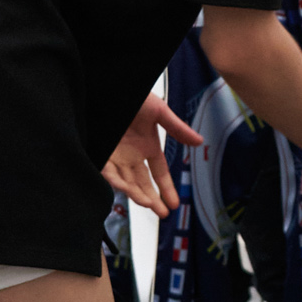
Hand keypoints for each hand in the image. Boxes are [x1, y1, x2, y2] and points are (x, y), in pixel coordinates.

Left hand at [102, 94, 202, 216]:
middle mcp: (132, 155)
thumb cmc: (133, 96)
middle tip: (162, 213)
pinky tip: (129, 191)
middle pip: (144, 183)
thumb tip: (199, 141)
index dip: (167, 188)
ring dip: (138, 195)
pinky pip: (109, 173)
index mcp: (147, 146)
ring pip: (128, 183)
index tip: (174, 203)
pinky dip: (118, 183)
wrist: (108, 88)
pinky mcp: (103, 154)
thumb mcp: (159, 111)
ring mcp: (117, 156)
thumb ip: (178, 128)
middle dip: (153, 199)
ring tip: (149, 205)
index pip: (160, 173)